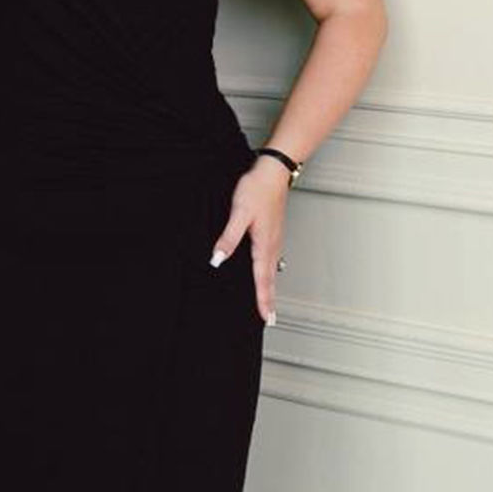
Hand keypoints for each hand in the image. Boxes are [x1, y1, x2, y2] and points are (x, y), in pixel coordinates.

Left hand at [209, 157, 289, 325]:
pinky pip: (272, 260)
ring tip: (269, 303)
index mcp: (264, 244)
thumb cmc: (257, 189)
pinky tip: (268, 274)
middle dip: (269, 300)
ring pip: (272, 271)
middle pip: (270, 279)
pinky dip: (270, 274)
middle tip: (270, 319)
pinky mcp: (273, 232)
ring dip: (270, 289)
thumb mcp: (239, 214)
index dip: (263, 300)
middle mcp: (272, 245)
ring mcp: (275, 239)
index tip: (265, 317)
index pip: (262, 280)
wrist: (273, 172)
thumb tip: (218, 259)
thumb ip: (228, 238)